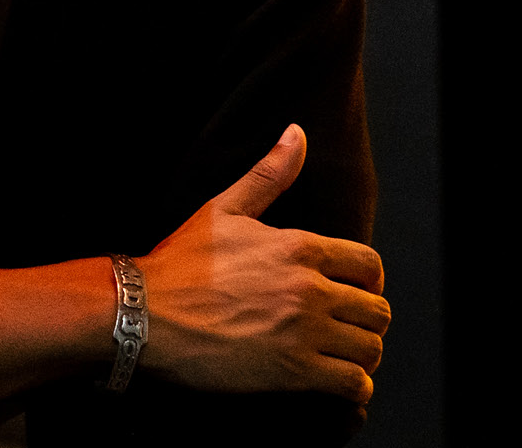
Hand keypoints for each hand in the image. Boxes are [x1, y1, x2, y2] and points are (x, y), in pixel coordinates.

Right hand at [135, 125, 388, 406]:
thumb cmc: (180, 264)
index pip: (369, 265)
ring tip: (343, 355)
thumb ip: (269, 174)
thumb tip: (297, 134)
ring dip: (362, 353)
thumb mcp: (224, 209)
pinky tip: (339, 383)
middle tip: (346, 326)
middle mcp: (310, 288)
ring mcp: (304, 332)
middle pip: (376, 309)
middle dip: (365, 318)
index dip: (369, 280)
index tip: (355, 291)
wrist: (145, 315)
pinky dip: (354, 387)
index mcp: (300, 247)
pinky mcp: (294, 373)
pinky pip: (353, 384)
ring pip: (370, 347)